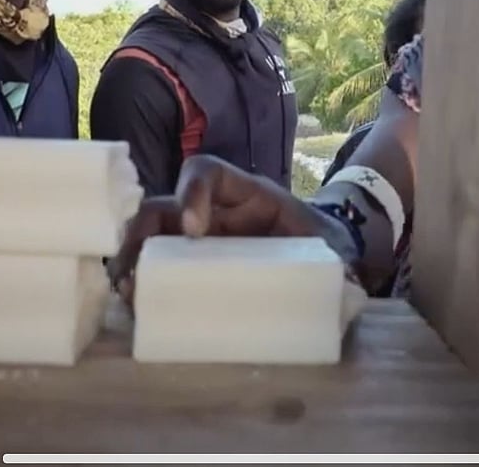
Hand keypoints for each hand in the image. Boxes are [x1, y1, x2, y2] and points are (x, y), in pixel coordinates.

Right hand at [107, 155, 354, 304]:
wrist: (322, 261)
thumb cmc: (324, 244)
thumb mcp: (331, 247)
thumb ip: (339, 261)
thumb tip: (352, 288)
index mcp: (247, 196)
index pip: (207, 172)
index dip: (192, 192)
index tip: (194, 231)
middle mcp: (213, 213)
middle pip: (162, 206)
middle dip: (142, 232)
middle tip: (135, 270)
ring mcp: (197, 242)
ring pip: (150, 237)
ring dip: (131, 260)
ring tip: (126, 292)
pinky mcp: (191, 270)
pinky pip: (156, 268)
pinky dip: (140, 283)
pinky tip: (134, 306)